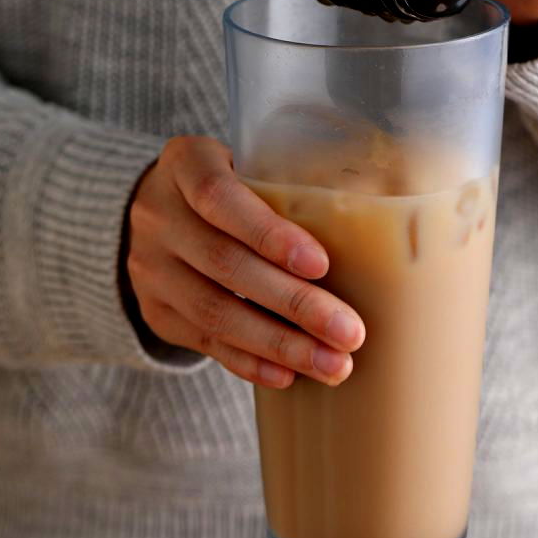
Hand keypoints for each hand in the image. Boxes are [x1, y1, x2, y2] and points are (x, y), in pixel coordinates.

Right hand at [124, 136, 365, 388]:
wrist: (160, 211)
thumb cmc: (237, 184)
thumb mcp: (250, 163)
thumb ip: (294, 179)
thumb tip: (388, 214)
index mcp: (185, 163)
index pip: (219, 197)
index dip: (268, 234)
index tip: (321, 264)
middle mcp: (157, 214)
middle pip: (225, 264)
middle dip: (294, 304)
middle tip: (350, 332)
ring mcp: (149, 266)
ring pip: (215, 312)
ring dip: (279, 344)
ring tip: (332, 364)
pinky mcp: (155, 311)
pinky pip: (204, 341)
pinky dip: (249, 361)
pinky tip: (289, 375)